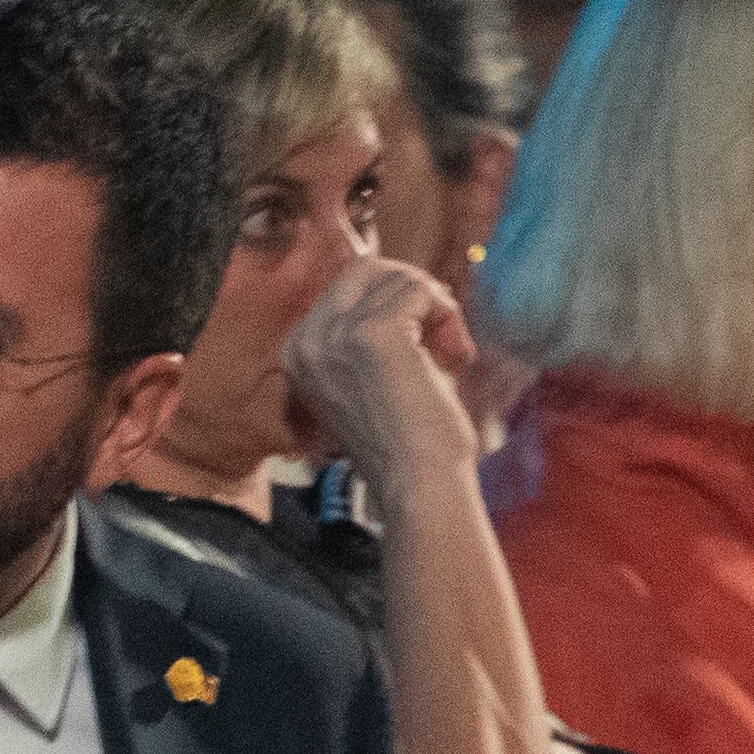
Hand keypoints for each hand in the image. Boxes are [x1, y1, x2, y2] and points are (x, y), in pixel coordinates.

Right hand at [275, 259, 484, 486]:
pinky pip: (419, 291)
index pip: (346, 286)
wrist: (418, 483)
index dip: (394, 298)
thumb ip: (367, 332)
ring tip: (452, 354)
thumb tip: (409, 281)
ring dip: (438, 309)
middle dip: (414, 290)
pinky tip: (455, 352)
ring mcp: (337, 336)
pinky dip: (447, 314)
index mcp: (298, 352)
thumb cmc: (404, 440)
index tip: (424, 333)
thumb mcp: (367, 378)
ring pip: (399, 279)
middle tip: (442, 329)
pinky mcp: (373, 335)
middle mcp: (309, 341)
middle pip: (366, 270)